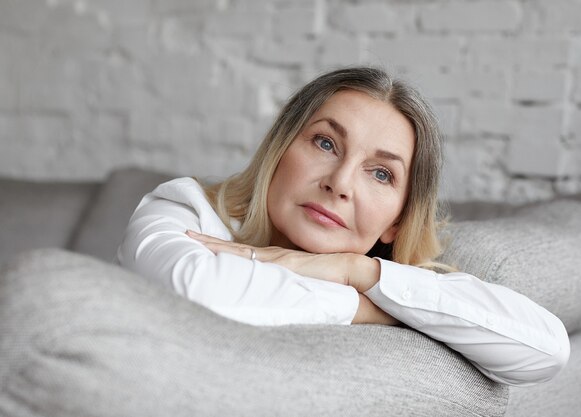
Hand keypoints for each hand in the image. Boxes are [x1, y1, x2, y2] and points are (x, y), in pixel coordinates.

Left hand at [185, 230, 379, 291]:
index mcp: (279, 262)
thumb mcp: (309, 286)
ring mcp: (279, 259)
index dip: (223, 249)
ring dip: (216, 246)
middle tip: (186, 235)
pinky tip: (219, 255)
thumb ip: (295, 290)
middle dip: (210, 242)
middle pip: (236, 248)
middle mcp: (275, 257)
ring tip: (192, 239)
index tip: (202, 244)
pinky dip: (236, 255)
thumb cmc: (337, 281)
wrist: (358, 273)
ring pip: (240, 250)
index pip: (244, 254)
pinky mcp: (287, 265)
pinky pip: (256, 259)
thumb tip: (282, 300)